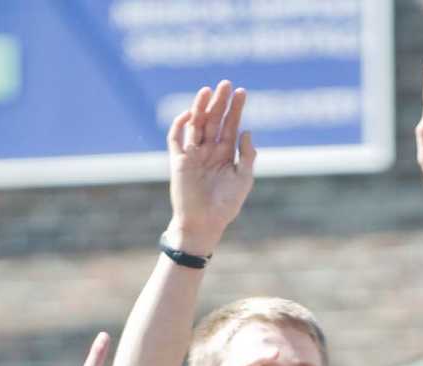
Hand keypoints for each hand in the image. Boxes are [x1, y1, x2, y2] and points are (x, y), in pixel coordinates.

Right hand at [167, 79, 255, 253]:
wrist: (204, 224)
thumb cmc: (225, 206)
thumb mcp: (243, 180)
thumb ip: (246, 156)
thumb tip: (246, 130)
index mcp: (224, 154)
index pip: (230, 125)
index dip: (235, 109)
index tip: (241, 92)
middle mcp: (208, 150)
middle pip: (214, 119)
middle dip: (220, 102)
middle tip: (226, 84)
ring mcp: (192, 154)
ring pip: (196, 124)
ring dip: (201, 107)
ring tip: (208, 90)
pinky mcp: (178, 161)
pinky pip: (175, 138)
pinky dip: (179, 124)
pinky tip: (189, 114)